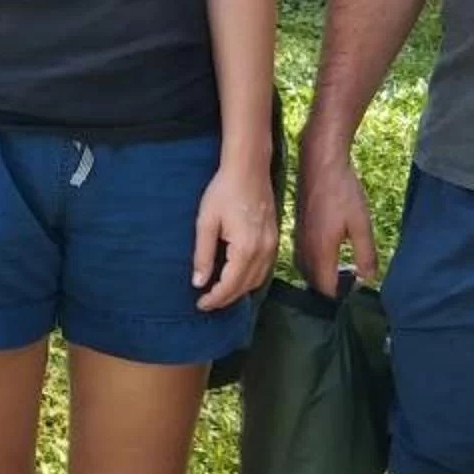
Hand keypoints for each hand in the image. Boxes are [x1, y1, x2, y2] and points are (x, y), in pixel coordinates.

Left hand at [192, 164, 279, 310]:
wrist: (249, 168)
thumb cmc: (224, 191)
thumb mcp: (206, 222)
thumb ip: (202, 254)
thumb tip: (198, 283)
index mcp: (246, 248)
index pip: (230, 285)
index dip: (214, 299)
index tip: (199, 305)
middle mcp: (263, 251)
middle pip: (245, 287)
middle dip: (226, 299)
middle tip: (206, 303)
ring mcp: (272, 245)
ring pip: (257, 280)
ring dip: (239, 290)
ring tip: (220, 293)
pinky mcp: (274, 238)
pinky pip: (264, 268)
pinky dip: (250, 278)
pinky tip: (237, 277)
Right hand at [294, 131, 375, 298]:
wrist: (319, 163)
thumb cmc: (343, 192)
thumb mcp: (361, 224)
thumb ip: (365, 255)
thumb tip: (367, 279)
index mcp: (320, 252)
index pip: (326, 288)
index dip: (340, 296)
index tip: (354, 293)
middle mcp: (305, 249)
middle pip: (313, 282)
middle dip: (329, 289)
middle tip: (349, 284)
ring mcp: (298, 238)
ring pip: (305, 270)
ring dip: (320, 276)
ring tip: (339, 272)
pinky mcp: (297, 228)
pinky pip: (302, 256)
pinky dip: (313, 263)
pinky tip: (327, 254)